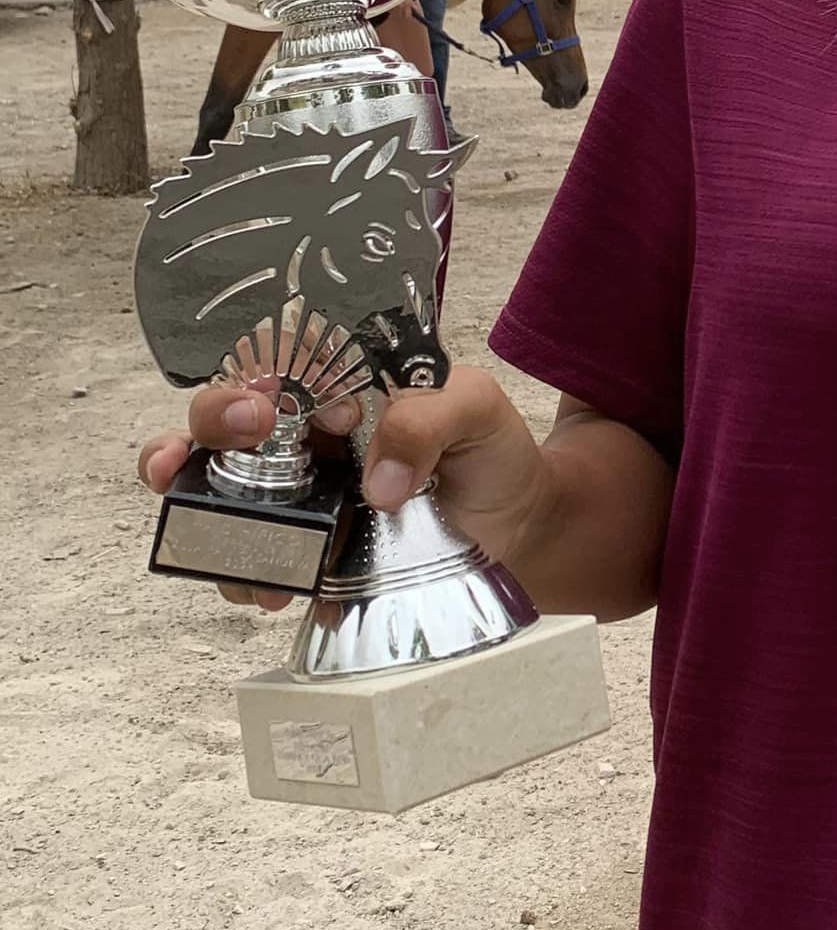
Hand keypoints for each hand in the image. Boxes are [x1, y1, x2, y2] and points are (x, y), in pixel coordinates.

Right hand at [138, 366, 548, 609]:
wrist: (518, 528)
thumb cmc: (490, 453)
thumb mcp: (474, 409)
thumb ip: (428, 417)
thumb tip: (378, 483)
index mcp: (337, 391)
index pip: (270, 370)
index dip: (248, 381)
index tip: (259, 406)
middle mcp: (305, 443)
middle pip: (222, 428)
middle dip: (201, 432)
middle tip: (210, 449)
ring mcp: (299, 503)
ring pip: (217, 500)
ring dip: (197, 516)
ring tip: (213, 535)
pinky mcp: (306, 558)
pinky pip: (252, 567)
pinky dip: (244, 577)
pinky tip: (267, 587)